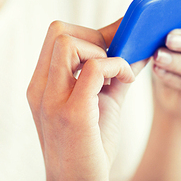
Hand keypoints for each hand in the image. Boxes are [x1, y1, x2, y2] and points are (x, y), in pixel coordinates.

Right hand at [27, 20, 139, 180]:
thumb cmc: (90, 149)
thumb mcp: (102, 104)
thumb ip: (115, 76)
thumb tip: (138, 48)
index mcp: (42, 85)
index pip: (55, 36)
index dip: (88, 31)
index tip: (115, 38)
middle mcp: (41, 89)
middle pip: (58, 31)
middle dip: (93, 35)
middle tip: (114, 57)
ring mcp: (53, 101)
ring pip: (69, 43)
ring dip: (102, 51)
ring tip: (118, 74)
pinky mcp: (73, 113)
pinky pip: (95, 68)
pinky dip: (118, 66)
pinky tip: (127, 79)